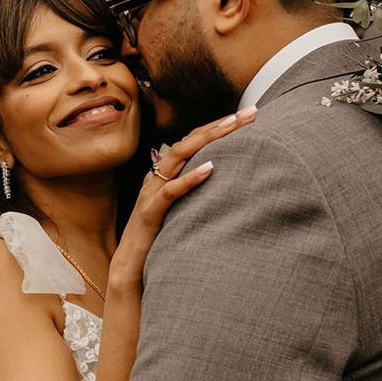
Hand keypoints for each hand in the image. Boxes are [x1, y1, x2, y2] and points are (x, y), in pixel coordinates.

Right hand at [108, 106, 257, 292]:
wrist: (131, 267)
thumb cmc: (160, 238)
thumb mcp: (182, 209)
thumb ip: (196, 192)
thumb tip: (226, 181)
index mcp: (166, 172)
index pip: (195, 140)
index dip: (221, 125)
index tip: (251, 115)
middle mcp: (158, 175)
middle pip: (191, 140)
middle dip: (222, 124)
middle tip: (251, 113)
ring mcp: (152, 192)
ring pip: (179, 156)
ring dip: (208, 139)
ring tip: (233, 127)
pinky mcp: (151, 212)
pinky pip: (171, 191)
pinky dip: (190, 178)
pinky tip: (210, 169)